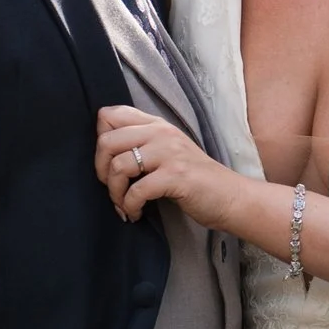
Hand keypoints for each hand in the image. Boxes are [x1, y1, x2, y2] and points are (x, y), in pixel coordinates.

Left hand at [96, 106, 246, 228]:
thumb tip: (104, 150)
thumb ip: (142, 143)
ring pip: (119, 166)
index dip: (99, 139)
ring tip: (124, 205)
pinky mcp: (175, 176)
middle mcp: (161, 133)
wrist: (229, 196)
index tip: (109, 163)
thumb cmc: (194, 178)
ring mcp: (169, 153)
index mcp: (156, 124)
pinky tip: (136, 213)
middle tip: (113, 188)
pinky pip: (137, 191)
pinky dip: (130, 207)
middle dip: (101, 171)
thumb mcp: (167, 151)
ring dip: (115, 193)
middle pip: (107, 141)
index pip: (110, 114)